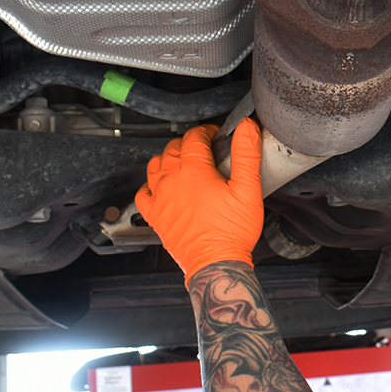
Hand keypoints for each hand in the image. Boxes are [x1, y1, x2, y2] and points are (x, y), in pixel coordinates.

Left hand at [136, 118, 263, 281]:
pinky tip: (160, 185)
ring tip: (183, 161)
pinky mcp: (155, 216)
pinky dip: (149, 183)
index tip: (216, 135)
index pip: (194, 137)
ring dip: (168, 157)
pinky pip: (142, 193)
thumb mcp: (248, 189)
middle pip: (173, 148)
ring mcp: (160, 199)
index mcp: (194, 172)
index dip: (207, 131)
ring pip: (155, 164)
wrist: (216, 263)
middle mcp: (172, 181)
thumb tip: (246, 127)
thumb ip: (246, 154)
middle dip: (189, 142)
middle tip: (205, 147)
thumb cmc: (232, 232)